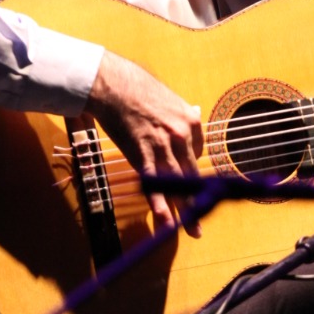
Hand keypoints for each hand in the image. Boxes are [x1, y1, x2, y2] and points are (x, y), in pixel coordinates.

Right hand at [88, 49, 204, 233]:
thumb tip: (194, 113)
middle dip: (198, 200)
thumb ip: (181, 111)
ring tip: (192, 230)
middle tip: (202, 220)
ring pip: (177, 184)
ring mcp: (164, 146)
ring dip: (185, 211)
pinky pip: (155, 185)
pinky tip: (167, 223)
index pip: (195, 152)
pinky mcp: (143, 154)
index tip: (182, 175)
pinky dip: (161, 206)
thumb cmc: (134, 87)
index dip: (187, 165)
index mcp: (190, 120)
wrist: (110, 83)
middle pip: (191, 174)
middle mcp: (182, 135)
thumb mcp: (167, 97)